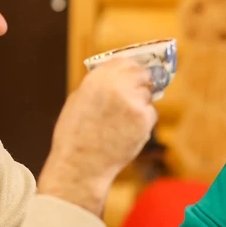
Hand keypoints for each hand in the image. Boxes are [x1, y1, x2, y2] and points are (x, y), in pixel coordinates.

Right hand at [39, 58, 156, 214]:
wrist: (81, 164)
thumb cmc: (75, 137)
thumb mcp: (79, 101)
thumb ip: (99, 86)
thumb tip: (117, 79)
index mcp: (98, 78)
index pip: (124, 61)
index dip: (130, 68)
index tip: (134, 73)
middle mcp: (117, 85)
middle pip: (142, 75)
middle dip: (142, 84)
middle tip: (140, 93)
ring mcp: (133, 102)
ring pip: (147, 97)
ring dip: (141, 106)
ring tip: (122, 124)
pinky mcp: (144, 120)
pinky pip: (150, 116)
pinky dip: (143, 124)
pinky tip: (127, 134)